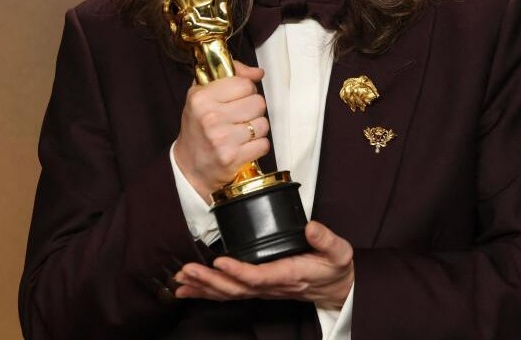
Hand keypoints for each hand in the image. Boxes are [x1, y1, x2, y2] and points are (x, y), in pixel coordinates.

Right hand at [173, 60, 269, 200]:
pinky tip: (243, 146)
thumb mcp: (203, 95)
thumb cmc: (198, 128)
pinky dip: (257, 146)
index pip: (245, 84)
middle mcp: (211, 117)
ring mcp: (222, 139)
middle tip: (239, 116)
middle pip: (258, 102)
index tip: (237, 98)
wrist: (189, 166)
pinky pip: (264, 144)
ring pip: (263, 124)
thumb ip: (231, 75)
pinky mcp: (233, 158)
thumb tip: (258, 72)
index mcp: (201, 98)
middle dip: (252, 109)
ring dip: (256, 129)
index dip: (245, 90)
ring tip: (240, 132)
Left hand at [174, 221, 354, 307]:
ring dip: (203, 287)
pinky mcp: (257, 289)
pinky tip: (187, 289)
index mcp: (290, 274)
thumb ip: (326, 240)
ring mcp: (263, 290)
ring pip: (229, 293)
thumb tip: (311, 227)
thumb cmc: (335, 267)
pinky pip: (229, 294)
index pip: (260, 276)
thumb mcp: (339, 251)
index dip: (238, 271)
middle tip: (187, 270)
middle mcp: (272, 286)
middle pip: (236, 288)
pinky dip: (206, 292)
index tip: (220, 261)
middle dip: (210, 281)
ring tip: (181, 279)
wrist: (337, 288)